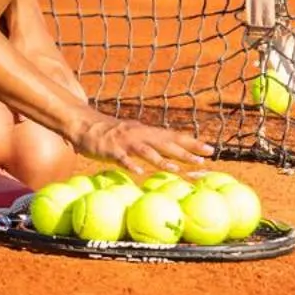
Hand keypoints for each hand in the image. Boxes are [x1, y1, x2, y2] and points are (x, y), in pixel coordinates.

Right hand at [71, 113, 212, 177]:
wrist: (83, 123)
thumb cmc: (110, 133)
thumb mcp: (134, 135)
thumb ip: (150, 143)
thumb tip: (169, 154)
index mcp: (147, 132)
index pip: (174, 137)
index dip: (192, 143)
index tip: (210, 150)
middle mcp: (140, 134)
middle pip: (166, 143)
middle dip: (185, 152)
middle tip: (204, 160)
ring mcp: (125, 142)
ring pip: (147, 151)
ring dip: (162, 160)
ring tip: (176, 169)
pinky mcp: (111, 150)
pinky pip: (122, 158)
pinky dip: (130, 164)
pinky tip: (139, 172)